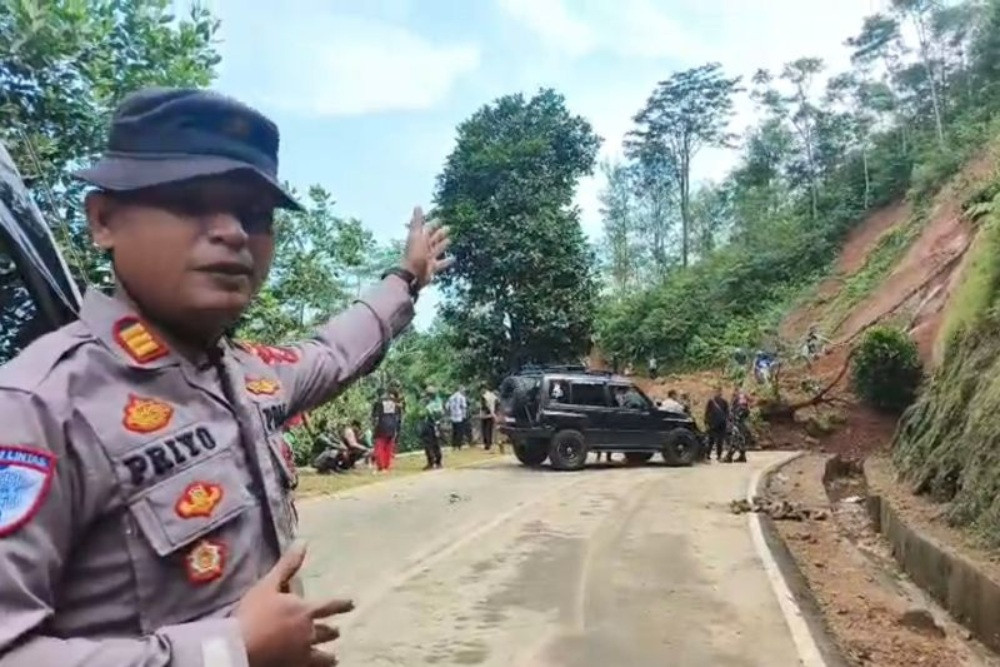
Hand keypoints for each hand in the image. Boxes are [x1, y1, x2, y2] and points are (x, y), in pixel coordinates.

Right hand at [237, 542, 353, 666]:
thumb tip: (303, 542)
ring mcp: (302, 654)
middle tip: (337, 631)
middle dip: (332, 631)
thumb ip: (287, 565)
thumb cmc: (253, 613)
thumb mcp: (268, 585)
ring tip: (334, 659)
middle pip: (327, 632)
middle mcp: (309, 633)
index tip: (352, 604)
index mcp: (305, 611)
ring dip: (329, 656)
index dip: (342, 604)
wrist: (240, 646)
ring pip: (322, 657)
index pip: (330, 605)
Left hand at [401, 206, 452, 286]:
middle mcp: (424, 248)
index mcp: (420, 239)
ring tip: (450, 240)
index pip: (428, 229)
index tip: (440, 218)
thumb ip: (417, 221)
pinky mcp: (432, 267)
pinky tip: (454, 258)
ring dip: (443, 244)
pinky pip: (441, 263)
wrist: (412, 274)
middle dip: (440, 233)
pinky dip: (448, 261)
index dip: (434, 224)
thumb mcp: (416, 235)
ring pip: (437, 249)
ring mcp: (428, 258)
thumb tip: (418, 205)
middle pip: (433, 238)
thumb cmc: (414, 254)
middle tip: (449, 227)